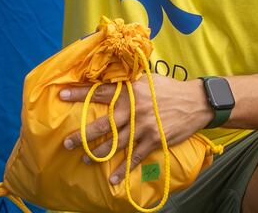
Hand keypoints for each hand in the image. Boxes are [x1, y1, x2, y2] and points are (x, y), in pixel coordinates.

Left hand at [60, 77, 211, 185]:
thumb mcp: (148, 79)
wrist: (196, 102)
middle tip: (67, 142)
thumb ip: (128, 82)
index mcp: (130, 91)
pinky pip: (135, 157)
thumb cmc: (170, 88)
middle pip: (103, 124)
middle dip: (83, 135)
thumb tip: (110, 78)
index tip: (61, 95)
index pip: (100, 91)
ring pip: (115, 143)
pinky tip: (113, 179)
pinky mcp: (154, 140)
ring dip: (98, 153)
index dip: (80, 93)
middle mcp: (134, 109)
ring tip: (85, 158)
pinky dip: (124, 169)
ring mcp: (143, 126)